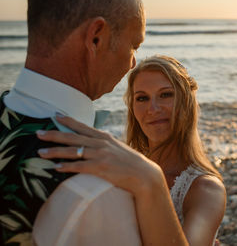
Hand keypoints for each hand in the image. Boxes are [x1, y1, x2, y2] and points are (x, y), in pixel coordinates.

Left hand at [37, 115, 161, 195]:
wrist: (144, 174)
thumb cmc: (131, 162)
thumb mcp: (118, 147)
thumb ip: (105, 143)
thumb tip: (95, 141)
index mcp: (104, 137)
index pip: (82, 126)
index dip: (68, 121)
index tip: (55, 116)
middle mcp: (101, 144)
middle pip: (72, 137)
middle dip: (54, 135)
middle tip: (38, 133)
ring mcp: (100, 155)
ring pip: (72, 152)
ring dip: (55, 152)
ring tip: (40, 152)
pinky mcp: (100, 168)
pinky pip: (79, 167)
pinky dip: (66, 167)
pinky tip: (56, 167)